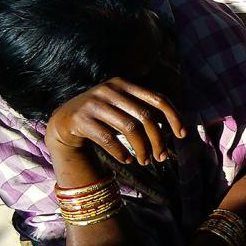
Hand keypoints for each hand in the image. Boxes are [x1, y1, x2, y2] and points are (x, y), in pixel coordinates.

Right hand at [45, 77, 185, 165]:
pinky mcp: (80, 120)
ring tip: (145, 161)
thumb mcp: (122, 106)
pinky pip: (109, 139)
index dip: (173, 117)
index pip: (157, 99)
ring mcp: (94, 104)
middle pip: (145, 117)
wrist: (63, 120)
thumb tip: (175, 130)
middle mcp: (110, 90)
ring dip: (142, 149)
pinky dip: (122, 152)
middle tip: (161, 158)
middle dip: (157, 140)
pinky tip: (127, 160)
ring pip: (129, 129)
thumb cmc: (103, 116)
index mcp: (125, 84)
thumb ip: (144, 111)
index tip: (182, 135)